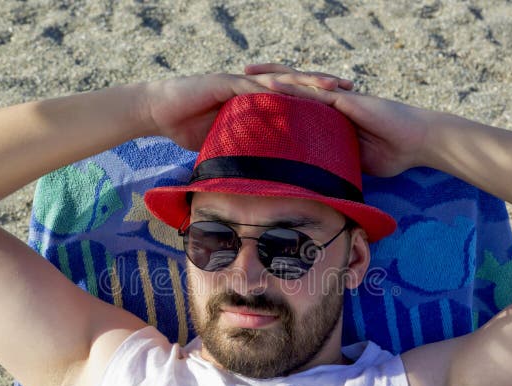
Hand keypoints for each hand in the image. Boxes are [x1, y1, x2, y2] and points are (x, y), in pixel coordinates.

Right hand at [144, 71, 349, 150]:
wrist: (159, 112)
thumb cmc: (189, 128)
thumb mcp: (225, 144)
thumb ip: (244, 154)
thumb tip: (260, 180)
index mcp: (256, 98)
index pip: (294, 96)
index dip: (318, 99)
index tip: (344, 105)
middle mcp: (252, 86)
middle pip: (294, 83)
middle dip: (322, 85)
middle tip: (351, 89)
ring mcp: (239, 82)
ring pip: (279, 80)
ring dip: (305, 83)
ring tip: (331, 87)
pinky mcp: (223, 83)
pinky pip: (250, 86)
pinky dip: (270, 89)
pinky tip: (290, 92)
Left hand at [245, 64, 429, 176]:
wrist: (418, 141)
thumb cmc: (393, 153)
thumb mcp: (354, 163)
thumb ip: (334, 167)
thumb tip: (317, 187)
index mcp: (330, 116)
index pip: (295, 104)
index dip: (272, 101)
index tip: (248, 101)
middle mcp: (331, 102)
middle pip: (291, 87)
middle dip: (264, 82)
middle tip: (236, 78)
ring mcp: (338, 98)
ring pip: (298, 83)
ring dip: (272, 76)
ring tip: (247, 72)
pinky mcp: (346, 99)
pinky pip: (315, 91)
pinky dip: (294, 88)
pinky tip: (274, 84)